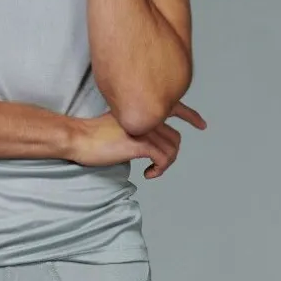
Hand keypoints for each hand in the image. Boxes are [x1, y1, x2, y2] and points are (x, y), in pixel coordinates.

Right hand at [69, 100, 206, 176]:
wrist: (79, 137)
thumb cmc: (93, 134)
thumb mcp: (119, 123)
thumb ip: (135, 125)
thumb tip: (147, 140)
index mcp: (142, 108)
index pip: (175, 107)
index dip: (191, 115)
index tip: (201, 124)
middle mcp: (147, 115)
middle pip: (174, 136)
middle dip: (171, 154)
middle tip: (159, 165)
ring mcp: (145, 128)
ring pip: (172, 149)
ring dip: (164, 164)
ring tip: (151, 170)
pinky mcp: (140, 143)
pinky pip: (164, 158)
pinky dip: (159, 170)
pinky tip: (148, 173)